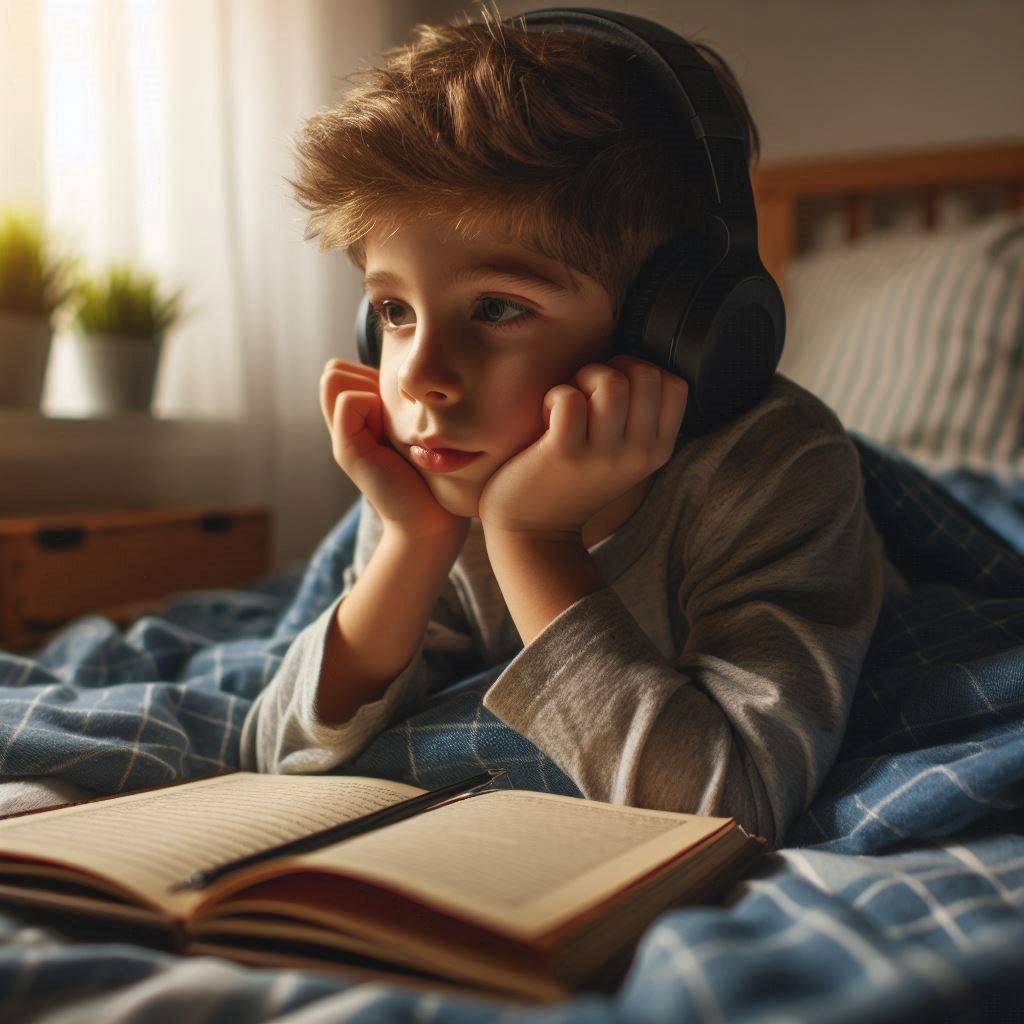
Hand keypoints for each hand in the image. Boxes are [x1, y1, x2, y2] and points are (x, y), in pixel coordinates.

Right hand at [320, 359, 468, 542]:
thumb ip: (404, 402)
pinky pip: (348, 400)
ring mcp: (343, 437)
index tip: (404, 400)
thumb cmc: (435, 475)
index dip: (371, 372)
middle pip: (334, 370)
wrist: (432, 522)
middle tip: (400, 410)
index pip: (342, 368)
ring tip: (397, 421)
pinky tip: (396, 430)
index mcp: (361, 418)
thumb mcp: (418, 428)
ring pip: (335, 378)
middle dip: (367, 375)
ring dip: (370, 387)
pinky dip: (372, 403)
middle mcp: (345, 425)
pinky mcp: (347, 449)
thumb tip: (413, 365)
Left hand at [478, 356, 687, 537]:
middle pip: (644, 374)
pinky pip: (569, 398)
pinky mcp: (566, 454)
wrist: (535, 533)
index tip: (614, 394)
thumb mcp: (622, 456)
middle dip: (611, 370)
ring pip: (610, 381)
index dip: (641, 372)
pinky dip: (554, 398)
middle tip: (587, 396)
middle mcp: (638, 453)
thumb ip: (638, 418)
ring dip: (582, 380)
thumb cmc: (574, 480)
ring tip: (568, 406)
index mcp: (657, 450)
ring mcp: (603, 455)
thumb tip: (632, 363)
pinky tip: (547, 420)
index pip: (675, 384)